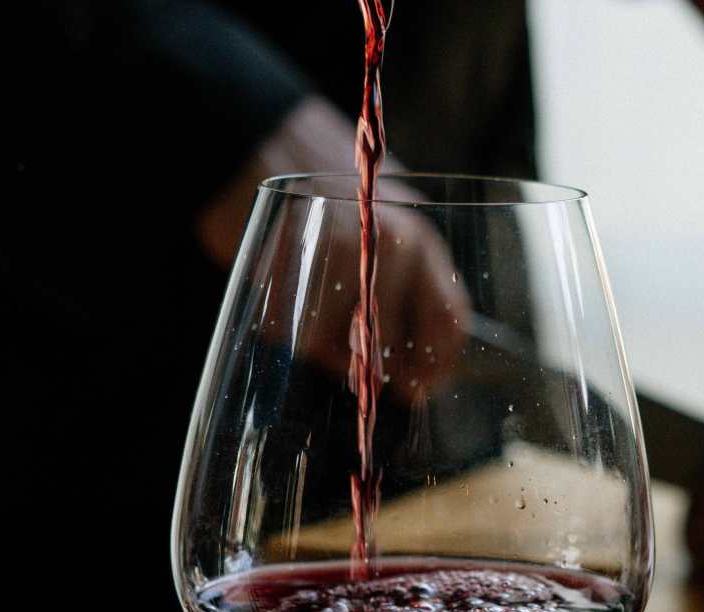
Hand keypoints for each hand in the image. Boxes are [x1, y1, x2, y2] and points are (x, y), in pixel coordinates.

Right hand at [197, 96, 469, 401]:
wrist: (252, 135)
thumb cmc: (320, 177)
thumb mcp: (383, 212)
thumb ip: (405, 269)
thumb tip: (414, 352)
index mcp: (418, 237)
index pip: (450, 317)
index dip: (440, 362)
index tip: (425, 386)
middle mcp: (390, 249)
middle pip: (393, 343)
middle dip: (376, 371)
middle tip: (360, 374)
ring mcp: (340, 263)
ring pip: (343, 348)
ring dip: (330, 352)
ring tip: (314, 319)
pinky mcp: (290, 277)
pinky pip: (300, 336)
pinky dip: (293, 332)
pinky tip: (288, 302)